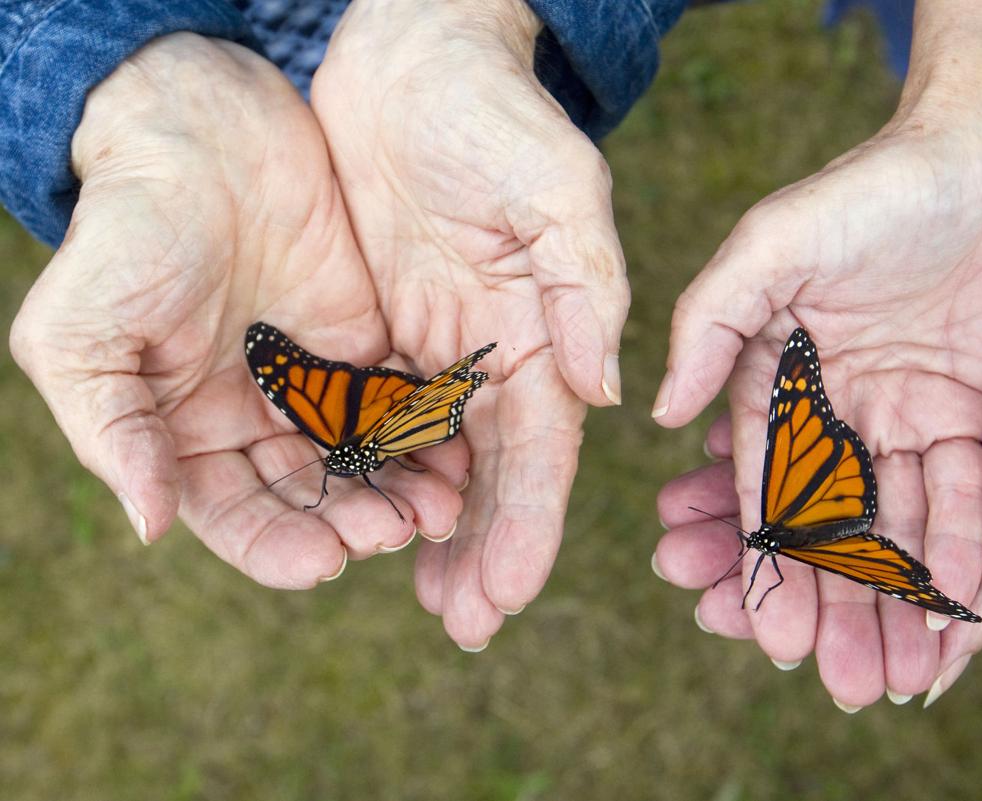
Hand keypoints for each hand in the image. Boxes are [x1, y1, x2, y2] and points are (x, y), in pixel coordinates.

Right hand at [9, 34, 465, 586]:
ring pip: (369, 462)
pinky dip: (430, 434)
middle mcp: (258, 425)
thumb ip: (113, 429)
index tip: (325, 561)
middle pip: (316, 499)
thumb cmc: (129, 231)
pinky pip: (404, 403)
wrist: (203, 134)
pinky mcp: (369, 346)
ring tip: (441, 509)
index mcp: (187, 438)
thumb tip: (151, 526)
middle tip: (397, 532)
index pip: (239, 518)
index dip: (279, 546)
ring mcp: (318, 387)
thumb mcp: (86, 330)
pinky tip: (459, 454)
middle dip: (356, 523)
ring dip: (403, 491)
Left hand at [312, 0, 628, 646]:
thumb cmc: (496, 114)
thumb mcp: (558, 192)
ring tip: (425, 600)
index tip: (504, 598)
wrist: (416, 58)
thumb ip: (586, 290)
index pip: (543, 454)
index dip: (528, 529)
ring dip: (431, 533)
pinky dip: (378, 475)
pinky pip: (376, 418)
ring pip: (437, 462)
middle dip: (482, 554)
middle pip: (494, 475)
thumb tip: (609, 396)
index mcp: (545, 337)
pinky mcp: (381, 332)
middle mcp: (497, 358)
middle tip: (463, 628)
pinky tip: (365, 517)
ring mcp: (437, 350)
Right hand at [652, 2, 981, 705]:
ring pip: (887, 516)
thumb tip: (652, 415)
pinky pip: (955, 491)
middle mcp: (829, 400)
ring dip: (885, 590)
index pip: (761, 479)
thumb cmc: (868, 187)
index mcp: (772, 371)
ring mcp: (896, 407)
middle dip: (824, 595)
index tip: (762, 624)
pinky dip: (950, 545)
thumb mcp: (771, 244)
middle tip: (824, 672)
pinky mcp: (961, 407)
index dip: (763, 556)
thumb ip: (709, 326)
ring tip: (883, 666)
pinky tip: (947, 605)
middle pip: (824, 515)